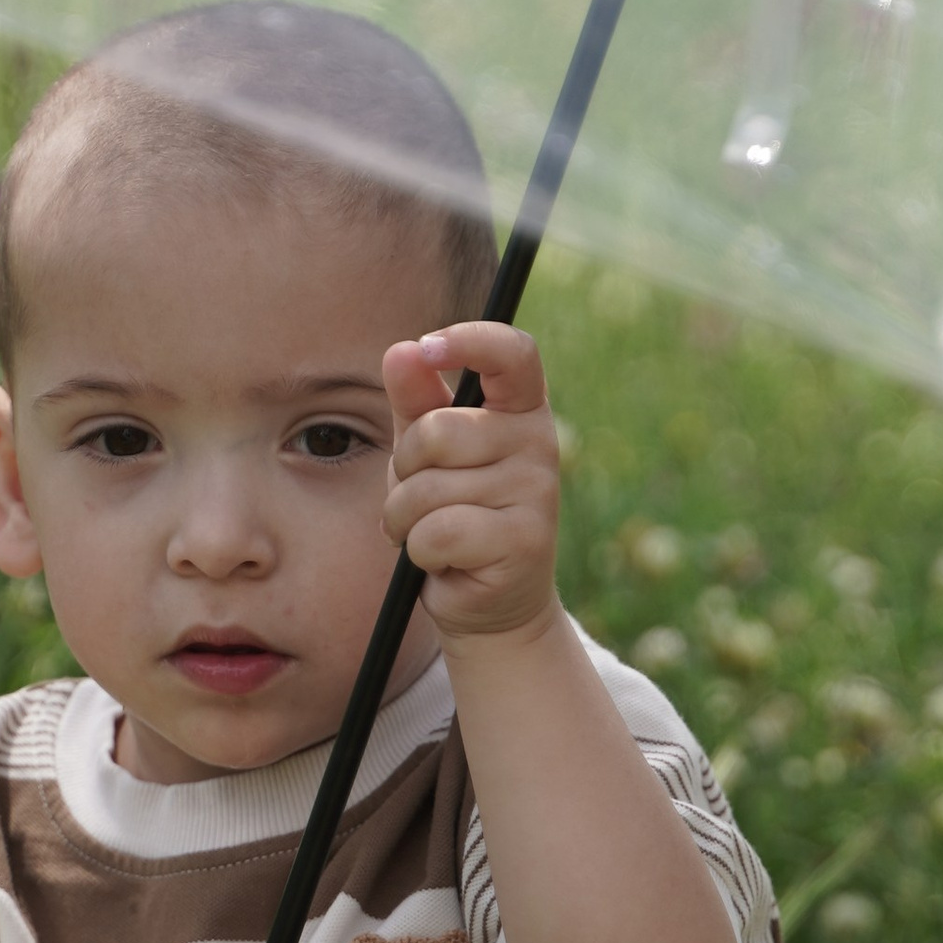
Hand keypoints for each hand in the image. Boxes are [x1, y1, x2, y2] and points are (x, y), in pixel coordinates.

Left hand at [380, 321, 560, 644]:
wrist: (488, 603)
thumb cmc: (453, 512)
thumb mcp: (425, 452)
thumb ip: (415, 401)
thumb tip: (403, 351)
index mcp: (521, 409)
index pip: (513, 353)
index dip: (471, 339)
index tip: (431, 346)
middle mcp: (539, 443)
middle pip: (439, 431)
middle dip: (405, 468)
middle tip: (420, 495)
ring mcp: (537, 493)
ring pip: (429, 487)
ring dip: (406, 516)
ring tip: (428, 532)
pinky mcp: (525, 541)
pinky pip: (438, 532)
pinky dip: (420, 549)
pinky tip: (441, 560)